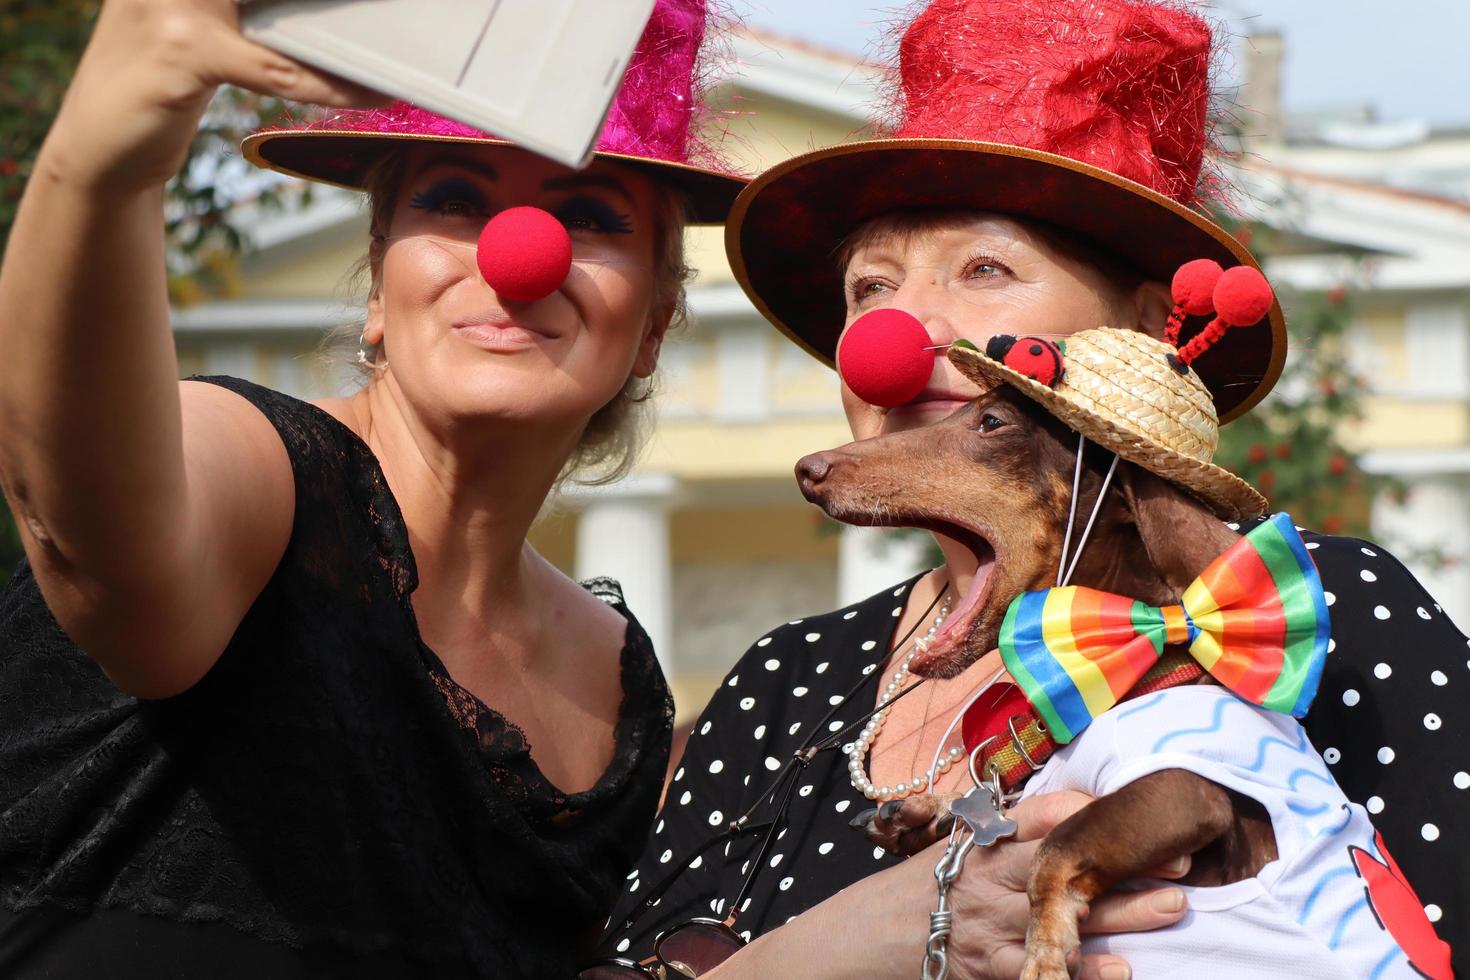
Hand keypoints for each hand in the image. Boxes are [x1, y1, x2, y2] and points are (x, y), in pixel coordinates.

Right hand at [47, 0, 385, 190]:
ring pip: (286, 16)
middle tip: (395, 15)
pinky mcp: (185, 53)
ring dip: (349, 41)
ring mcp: (173, 2)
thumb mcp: (199, 29)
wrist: (99, 150)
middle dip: (333, 3)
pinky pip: (277, 70)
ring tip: (397, 48)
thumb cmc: (160, 83)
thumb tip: (327, 10)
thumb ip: (249, 10)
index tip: (369, 6)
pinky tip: (367, 95)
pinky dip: (329, 85)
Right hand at [936, 791, 1187, 979]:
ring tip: (1171, 905)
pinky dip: (1080, 971)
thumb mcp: (959, 847)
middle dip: (1124, 861)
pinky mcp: (984, 964)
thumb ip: (1010, 834)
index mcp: (985, 839)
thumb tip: (1074, 818)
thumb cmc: (924, 888)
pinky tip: (1118, 970)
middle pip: (1067, 861)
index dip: (1096, 813)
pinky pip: (1038, 965)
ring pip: (1063, 912)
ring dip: (1121, 912)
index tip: (1141, 818)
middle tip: (1179, 861)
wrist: (867, 931)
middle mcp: (990, 874)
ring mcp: (988, 920)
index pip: (1047, 815)